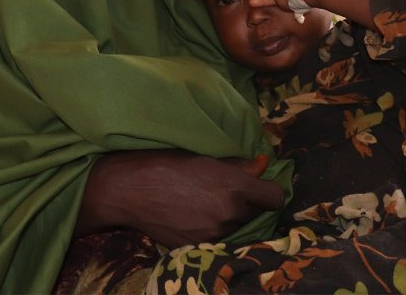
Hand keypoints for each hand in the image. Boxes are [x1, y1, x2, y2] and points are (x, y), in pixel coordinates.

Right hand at [78, 149, 284, 248]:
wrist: (130, 189)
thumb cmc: (166, 163)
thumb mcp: (206, 158)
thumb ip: (239, 165)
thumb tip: (263, 164)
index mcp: (235, 186)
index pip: (275, 198)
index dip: (268, 191)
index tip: (259, 187)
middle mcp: (230, 212)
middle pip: (257, 213)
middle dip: (248, 203)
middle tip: (225, 191)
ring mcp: (215, 233)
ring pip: (237, 227)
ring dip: (230, 217)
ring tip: (206, 202)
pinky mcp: (199, 246)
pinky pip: (218, 239)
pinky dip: (213, 229)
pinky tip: (194, 216)